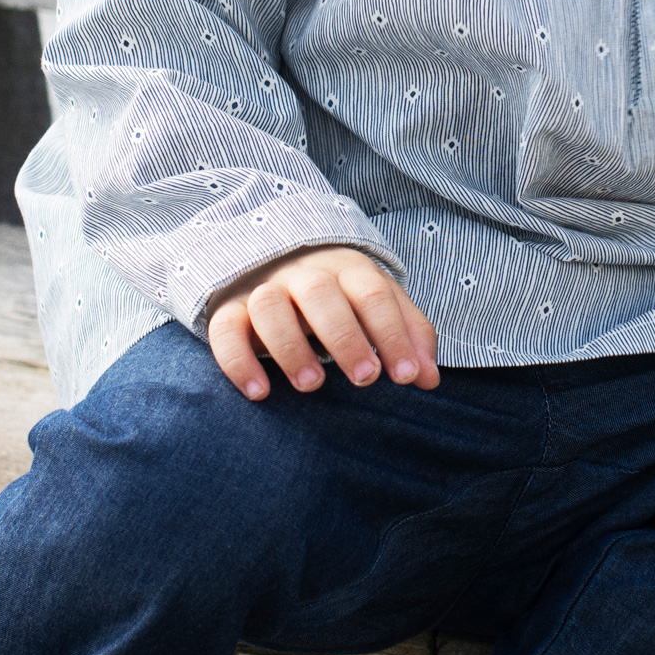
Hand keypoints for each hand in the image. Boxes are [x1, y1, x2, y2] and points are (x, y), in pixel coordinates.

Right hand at [206, 246, 438, 402]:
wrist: (275, 260)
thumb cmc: (341, 297)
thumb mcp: (378, 305)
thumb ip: (408, 335)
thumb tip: (430, 379)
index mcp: (347, 268)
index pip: (374, 294)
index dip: (393, 335)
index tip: (407, 377)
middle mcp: (303, 273)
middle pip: (321, 293)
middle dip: (345, 337)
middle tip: (365, 378)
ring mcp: (262, 287)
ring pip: (270, 305)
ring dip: (291, 346)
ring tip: (312, 385)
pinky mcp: (228, 309)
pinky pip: (225, 329)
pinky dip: (238, 362)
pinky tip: (260, 393)